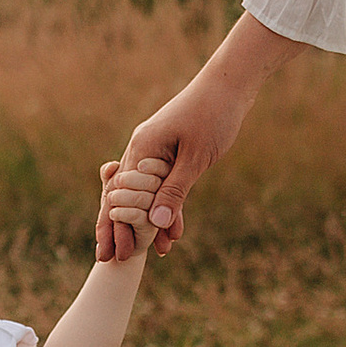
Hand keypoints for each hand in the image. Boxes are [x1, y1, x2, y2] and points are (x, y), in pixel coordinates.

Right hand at [103, 17, 304, 256]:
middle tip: (118, 260)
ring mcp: (155, 150)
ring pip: (144, 193)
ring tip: (156, 252)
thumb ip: (175, 191)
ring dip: (148, 223)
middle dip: (122, 229)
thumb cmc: (213, 115)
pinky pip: (162, 184)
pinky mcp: (171, 151)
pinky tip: (175, 228)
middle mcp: (141, 150)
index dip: (115, 227)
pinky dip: (167, 205)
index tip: (115, 255)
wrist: (230, 86)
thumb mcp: (195, 158)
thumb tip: (157, 222)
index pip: (119, 196)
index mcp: (141, 150)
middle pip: (124, 197)